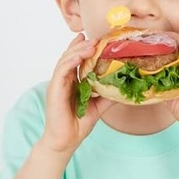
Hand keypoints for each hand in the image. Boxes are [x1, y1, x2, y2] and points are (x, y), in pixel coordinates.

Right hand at [40, 34, 112, 154]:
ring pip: (65, 61)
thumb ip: (108, 94)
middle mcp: (63, 81)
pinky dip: (69, 63)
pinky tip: (78, 58)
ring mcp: (57, 85)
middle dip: (82, 46)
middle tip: (95, 38)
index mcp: (72, 82)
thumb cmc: (79, 123)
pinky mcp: (54, 91)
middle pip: (70, 57)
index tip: (93, 38)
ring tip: (90, 45)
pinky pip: (61, 73)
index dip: (82, 47)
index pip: (75, 60)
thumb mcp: (99, 105)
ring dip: (77, 51)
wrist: (67, 141)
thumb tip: (125, 85)